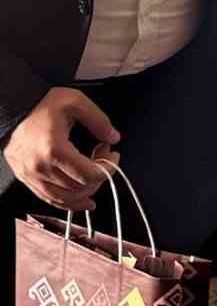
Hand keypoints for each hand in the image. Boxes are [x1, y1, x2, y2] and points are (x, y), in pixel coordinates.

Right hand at [3, 88, 120, 209]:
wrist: (14, 108)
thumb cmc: (42, 104)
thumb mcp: (75, 102)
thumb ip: (98, 120)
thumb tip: (113, 138)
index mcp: (54, 149)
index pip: (89, 174)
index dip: (109, 168)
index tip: (113, 155)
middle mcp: (40, 167)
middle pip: (79, 188)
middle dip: (98, 176)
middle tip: (103, 159)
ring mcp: (31, 175)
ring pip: (65, 198)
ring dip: (85, 192)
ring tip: (95, 179)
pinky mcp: (25, 178)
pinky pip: (49, 199)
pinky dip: (68, 203)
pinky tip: (82, 201)